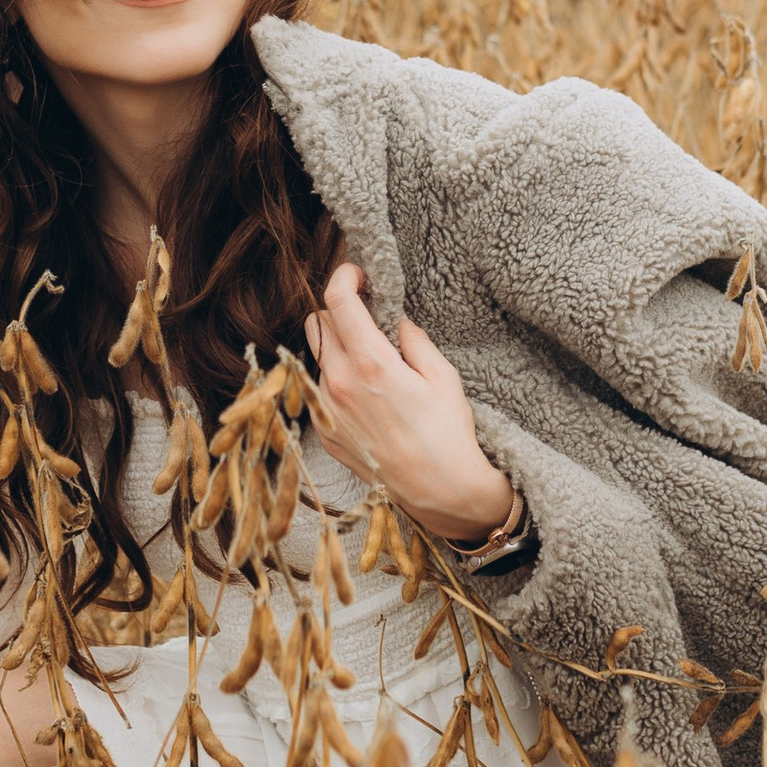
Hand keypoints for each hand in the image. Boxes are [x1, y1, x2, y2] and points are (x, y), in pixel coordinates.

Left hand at [303, 263, 514, 544]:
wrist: (441, 492)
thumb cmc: (449, 434)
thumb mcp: (443, 376)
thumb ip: (411, 338)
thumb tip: (393, 319)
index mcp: (371, 364)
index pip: (337, 301)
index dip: (344, 276)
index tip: (358, 274)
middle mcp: (339, 385)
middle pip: (318, 322)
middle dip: (340, 310)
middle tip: (368, 316)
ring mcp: (326, 410)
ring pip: (318, 357)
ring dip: (339, 348)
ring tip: (373, 364)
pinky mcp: (323, 432)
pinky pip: (319, 391)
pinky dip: (337, 381)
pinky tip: (367, 397)